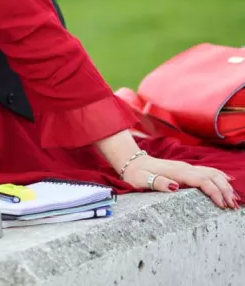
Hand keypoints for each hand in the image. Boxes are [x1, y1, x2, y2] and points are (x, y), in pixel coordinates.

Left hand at [122, 156, 239, 208]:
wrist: (132, 161)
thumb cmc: (136, 174)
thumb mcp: (142, 180)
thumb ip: (158, 183)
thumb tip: (175, 187)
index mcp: (177, 172)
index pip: (202, 181)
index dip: (215, 192)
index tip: (222, 205)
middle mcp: (184, 167)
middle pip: (211, 177)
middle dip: (225, 191)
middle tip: (233, 206)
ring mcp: (186, 167)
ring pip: (212, 173)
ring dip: (225, 185)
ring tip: (234, 199)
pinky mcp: (185, 169)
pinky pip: (207, 170)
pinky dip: (219, 176)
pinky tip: (227, 181)